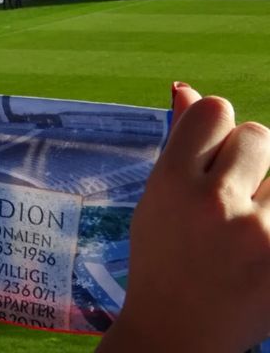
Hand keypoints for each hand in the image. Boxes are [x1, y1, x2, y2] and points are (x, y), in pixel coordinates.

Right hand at [99, 83, 269, 351]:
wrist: (178, 333)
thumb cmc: (165, 260)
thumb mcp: (157, 201)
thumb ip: (179, 145)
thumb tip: (186, 87)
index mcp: (170, 182)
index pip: (216, 112)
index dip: (217, 131)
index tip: (211, 158)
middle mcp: (212, 202)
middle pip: (260, 135)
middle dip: (252, 160)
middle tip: (236, 198)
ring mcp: (257, 232)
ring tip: (251, 222)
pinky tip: (259, 236)